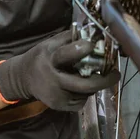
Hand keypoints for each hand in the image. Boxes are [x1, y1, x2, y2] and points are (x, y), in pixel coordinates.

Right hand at [0, 30, 119, 110]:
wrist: (23, 78)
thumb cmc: (41, 56)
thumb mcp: (51, 43)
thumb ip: (70, 38)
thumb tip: (94, 31)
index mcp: (49, 59)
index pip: (65, 55)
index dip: (81, 50)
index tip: (94, 45)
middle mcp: (52, 79)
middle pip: (83, 84)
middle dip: (103, 80)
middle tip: (116, 74)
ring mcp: (56, 96)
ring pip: (85, 93)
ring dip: (95, 85)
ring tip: (96, 76)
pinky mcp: (59, 107)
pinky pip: (81, 101)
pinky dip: (86, 93)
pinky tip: (81, 86)